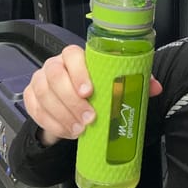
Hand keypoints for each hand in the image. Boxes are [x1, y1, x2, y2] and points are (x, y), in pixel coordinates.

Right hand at [23, 45, 161, 146]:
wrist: (73, 104)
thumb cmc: (96, 89)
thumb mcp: (115, 84)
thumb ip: (134, 82)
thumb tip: (155, 87)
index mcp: (76, 57)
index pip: (72, 55)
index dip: (79, 72)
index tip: (89, 92)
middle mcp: (55, 65)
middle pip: (54, 76)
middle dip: (71, 101)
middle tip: (89, 120)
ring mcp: (40, 80)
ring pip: (44, 95)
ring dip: (62, 115)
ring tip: (80, 130)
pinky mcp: (31, 97)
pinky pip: (35, 110)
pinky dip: (51, 124)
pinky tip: (67, 132)